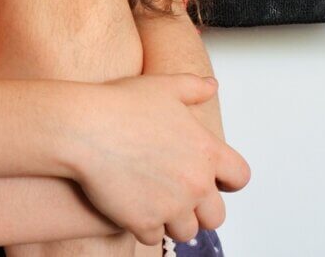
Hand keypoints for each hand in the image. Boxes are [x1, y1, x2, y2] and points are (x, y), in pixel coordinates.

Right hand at [64, 73, 250, 244]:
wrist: (84, 127)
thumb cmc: (119, 105)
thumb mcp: (163, 87)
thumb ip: (193, 87)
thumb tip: (211, 87)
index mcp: (206, 151)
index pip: (240, 178)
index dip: (228, 181)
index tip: (216, 182)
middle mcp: (195, 183)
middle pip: (216, 216)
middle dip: (200, 210)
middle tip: (179, 198)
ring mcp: (171, 206)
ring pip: (186, 232)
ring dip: (172, 221)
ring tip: (153, 203)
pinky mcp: (144, 222)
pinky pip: (152, 237)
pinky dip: (142, 226)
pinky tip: (130, 208)